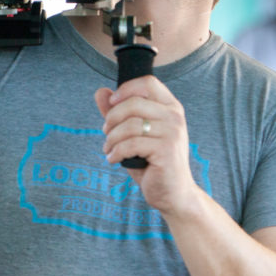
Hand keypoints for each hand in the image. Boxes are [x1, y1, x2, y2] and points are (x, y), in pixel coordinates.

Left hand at [94, 75, 197, 213]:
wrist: (173, 193)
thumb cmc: (152, 162)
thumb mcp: (133, 134)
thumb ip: (117, 112)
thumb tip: (100, 92)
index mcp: (170, 107)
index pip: (147, 82)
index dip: (125, 89)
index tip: (112, 104)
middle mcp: (174, 116)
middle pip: (133, 103)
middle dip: (111, 119)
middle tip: (106, 133)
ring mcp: (173, 133)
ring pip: (129, 125)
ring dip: (111, 138)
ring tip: (109, 148)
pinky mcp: (166, 150)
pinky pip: (131, 144)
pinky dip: (116, 152)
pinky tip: (113, 159)